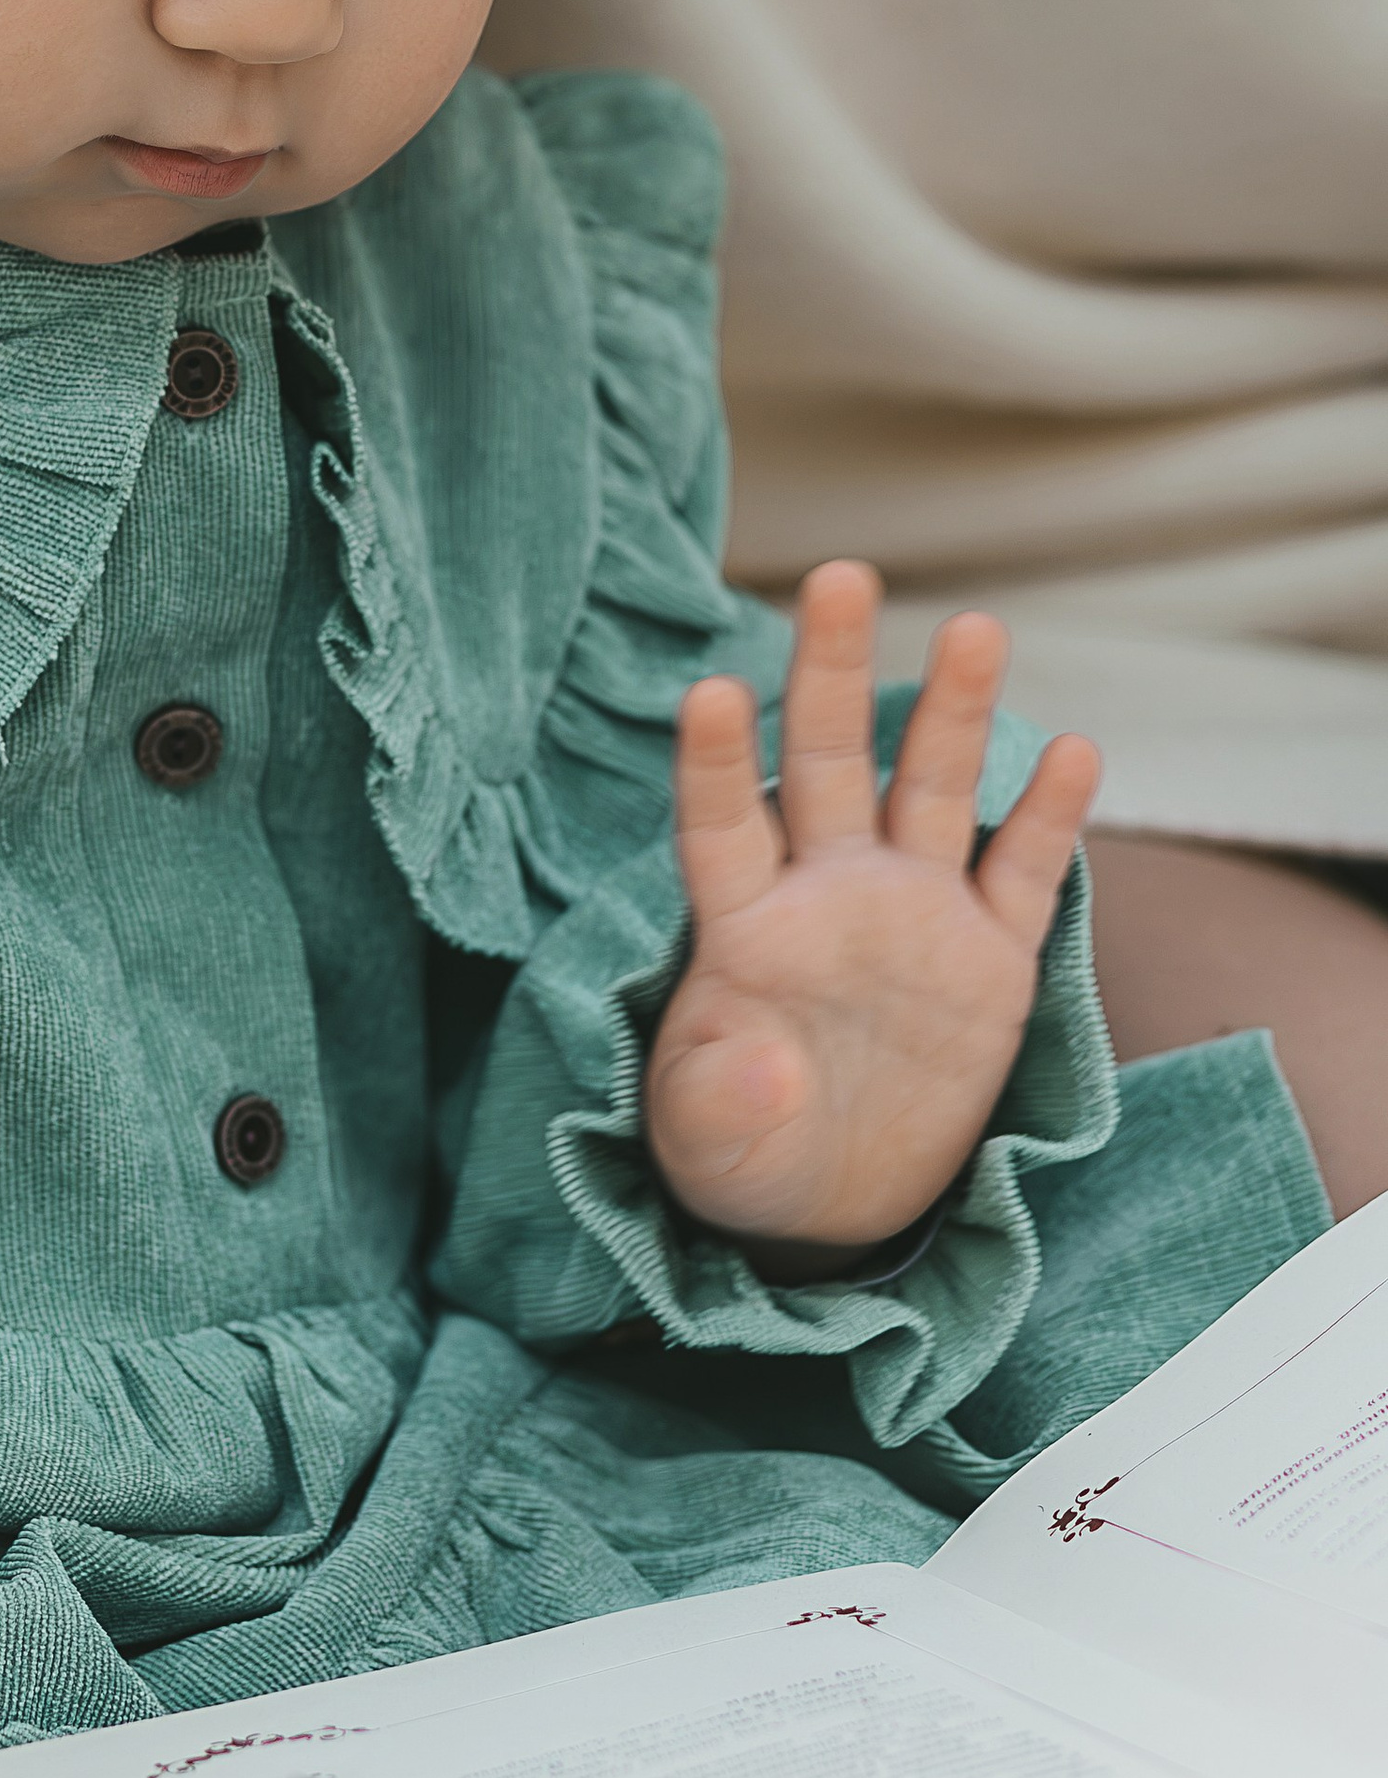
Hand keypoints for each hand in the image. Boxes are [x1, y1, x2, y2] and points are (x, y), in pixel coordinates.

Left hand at [646, 562, 1100, 1258]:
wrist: (834, 1203)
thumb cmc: (747, 1158)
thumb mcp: (713, 1153)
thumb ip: (719, 1106)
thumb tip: (756, 1065)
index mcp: (744, 926)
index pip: (720, 825)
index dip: (715, 762)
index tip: (708, 691)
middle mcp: (827, 892)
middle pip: (826, 760)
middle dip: (830, 669)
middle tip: (837, 574)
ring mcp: (912, 913)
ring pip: (930, 789)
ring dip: (952, 710)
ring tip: (974, 627)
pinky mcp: (988, 957)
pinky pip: (1020, 875)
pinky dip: (1044, 817)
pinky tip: (1070, 751)